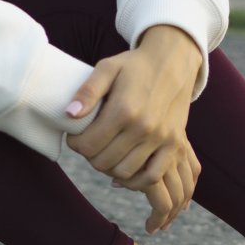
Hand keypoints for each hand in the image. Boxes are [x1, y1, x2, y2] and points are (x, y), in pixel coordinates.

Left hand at [65, 25, 202, 231]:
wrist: (173, 63)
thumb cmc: (135, 66)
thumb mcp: (108, 68)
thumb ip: (87, 91)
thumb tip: (70, 114)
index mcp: (124, 109)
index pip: (89, 144)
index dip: (76, 144)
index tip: (75, 138)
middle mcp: (143, 127)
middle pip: (104, 162)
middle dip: (90, 156)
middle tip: (90, 146)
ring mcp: (160, 139)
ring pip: (125, 172)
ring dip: (110, 168)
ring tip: (106, 154)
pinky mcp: (174, 146)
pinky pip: (152, 177)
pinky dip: (135, 181)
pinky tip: (125, 169)